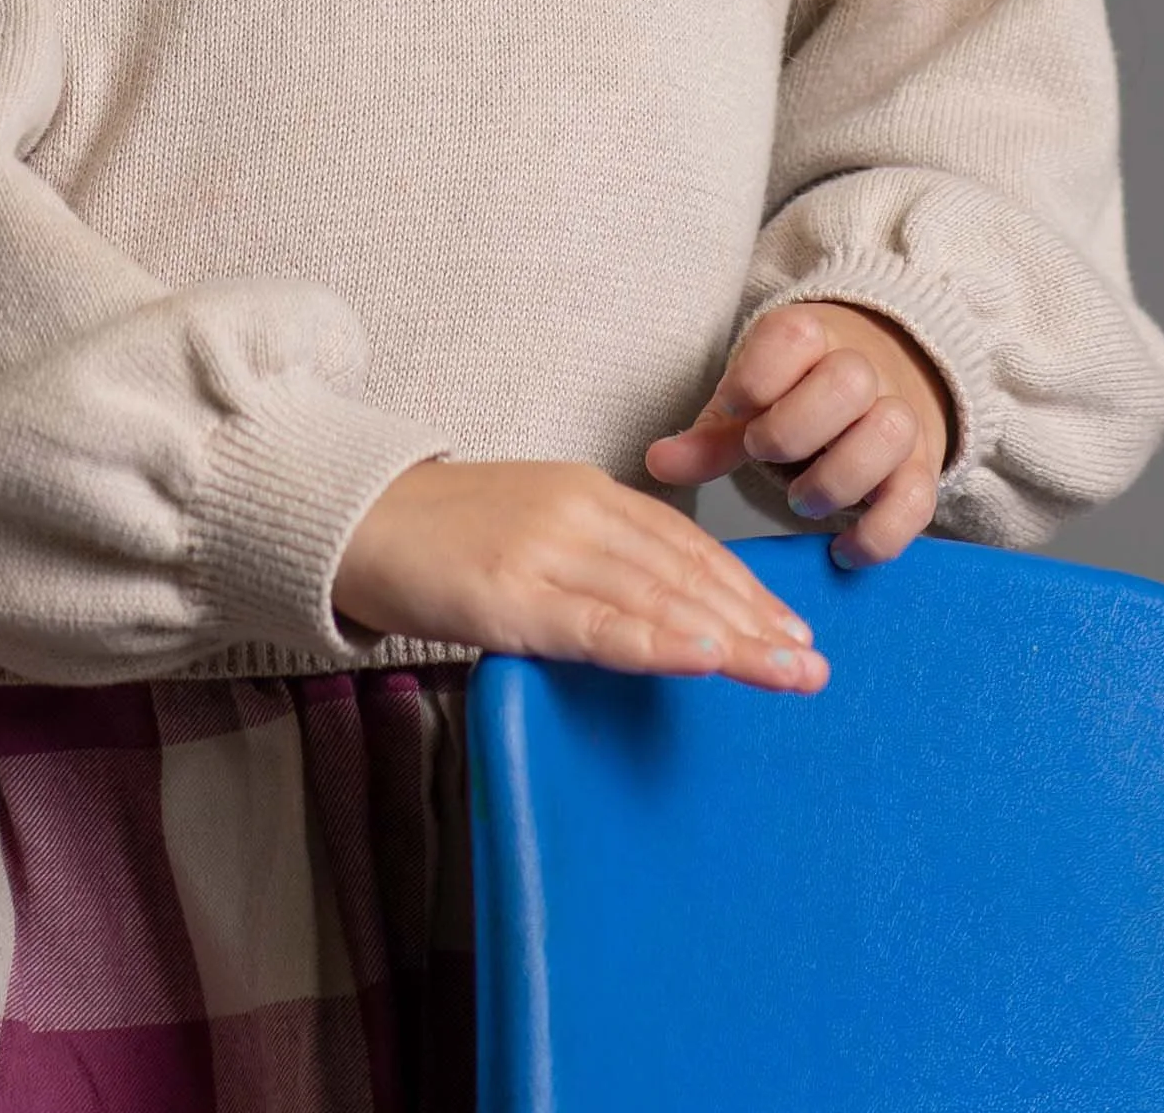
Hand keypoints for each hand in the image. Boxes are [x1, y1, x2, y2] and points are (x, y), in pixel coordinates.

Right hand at [333, 458, 827, 690]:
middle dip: (755, 621)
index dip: (743, 587)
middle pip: (684, 572)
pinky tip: (706, 658)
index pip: (684, 543)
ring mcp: (544, 552)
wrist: (350, 520)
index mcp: (585, 491)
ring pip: (656, 598)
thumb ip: (589, 554)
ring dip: (730, 640)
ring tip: (786, 673)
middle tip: (813, 664)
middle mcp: (576, 513)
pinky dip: (659, 642)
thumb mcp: (527, 523)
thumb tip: (654, 606)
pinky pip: (598, 625)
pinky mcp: (509, 595)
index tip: (790, 627)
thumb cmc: (437, 535)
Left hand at [644, 302, 952, 565]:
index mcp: (812, 337)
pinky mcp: (923, 469)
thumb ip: (711, 435)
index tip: (736, 409)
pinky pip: (918, 502)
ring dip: (838, 479)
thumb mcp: (751, 402)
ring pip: (890, 434)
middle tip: (765, 455)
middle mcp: (865, 370)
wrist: (883, 379)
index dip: (757, 379)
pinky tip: (841, 550)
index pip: (792, 337)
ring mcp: (900, 418)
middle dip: (796, 430)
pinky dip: (879, 535)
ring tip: (802, 499)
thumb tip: (657, 463)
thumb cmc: (797, 394)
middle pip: (849, 382)